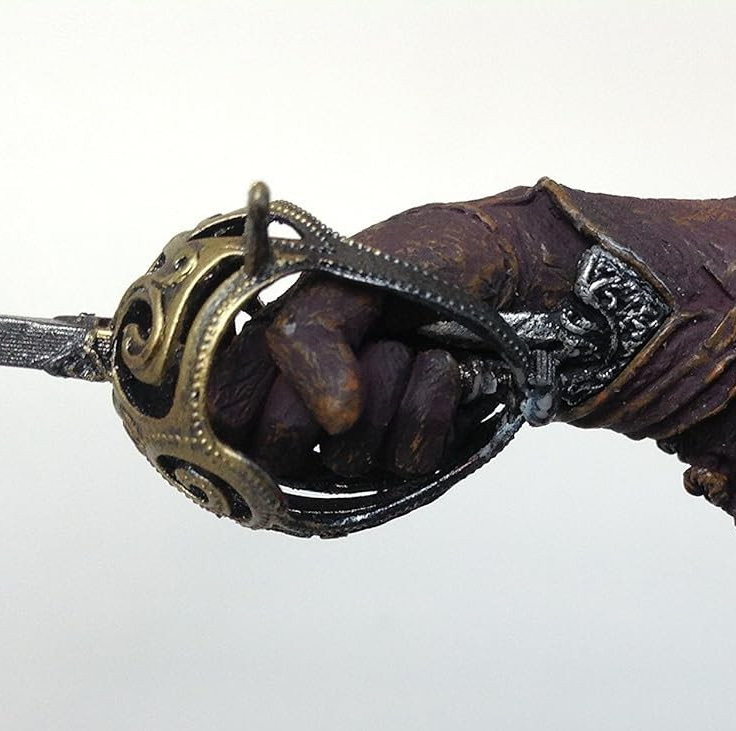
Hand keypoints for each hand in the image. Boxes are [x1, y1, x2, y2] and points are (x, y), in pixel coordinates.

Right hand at [207, 189, 583, 480]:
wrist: (514, 276)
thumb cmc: (426, 263)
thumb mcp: (346, 277)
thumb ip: (306, 337)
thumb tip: (330, 419)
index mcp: (267, 352)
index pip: (220, 415)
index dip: (259, 401)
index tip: (297, 372)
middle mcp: (303, 402)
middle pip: (279, 452)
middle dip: (332, 391)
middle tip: (372, 342)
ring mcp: (359, 435)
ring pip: (348, 460)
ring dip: (392, 391)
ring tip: (417, 346)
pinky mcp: (411, 455)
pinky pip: (407, 462)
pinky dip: (431, 410)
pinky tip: (445, 373)